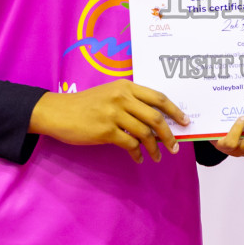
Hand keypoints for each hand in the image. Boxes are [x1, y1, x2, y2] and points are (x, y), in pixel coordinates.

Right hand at [29, 81, 189, 163]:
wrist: (58, 112)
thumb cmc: (85, 104)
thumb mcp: (110, 94)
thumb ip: (130, 102)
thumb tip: (155, 121)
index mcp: (126, 86)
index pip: (158, 97)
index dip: (174, 111)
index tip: (185, 122)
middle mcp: (122, 97)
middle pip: (155, 117)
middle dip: (169, 134)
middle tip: (174, 146)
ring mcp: (114, 113)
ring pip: (144, 133)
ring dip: (154, 148)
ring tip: (157, 157)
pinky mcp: (106, 130)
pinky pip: (130, 144)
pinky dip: (137, 153)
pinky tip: (139, 158)